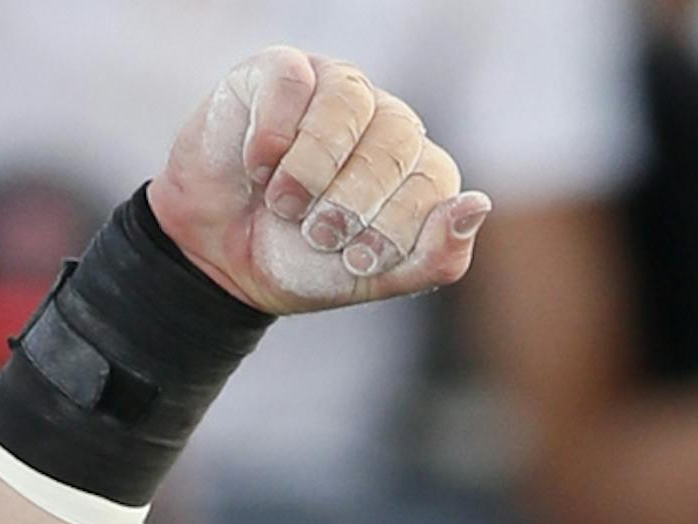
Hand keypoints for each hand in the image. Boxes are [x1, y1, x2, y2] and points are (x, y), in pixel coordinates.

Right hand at [148, 45, 489, 318]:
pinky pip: (293, 85)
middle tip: (316, 234)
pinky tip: (258, 167)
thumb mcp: (373, 280)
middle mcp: (385, 119)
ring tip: (285, 205)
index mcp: (416, 169)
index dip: (393, 229)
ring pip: (348, 108)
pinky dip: (272, 139)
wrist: (219, 255)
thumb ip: (435, 257)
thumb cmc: (300, 261)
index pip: (433, 184)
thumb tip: (478, 204)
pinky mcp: (283, 70)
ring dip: (312, 172)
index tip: (355, 261)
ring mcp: (336, 89)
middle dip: (351, 205)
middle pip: (394, 145)